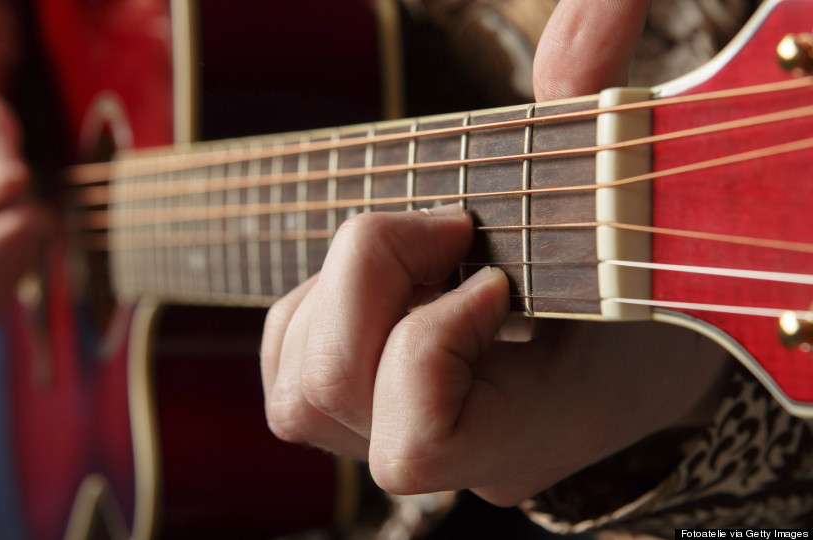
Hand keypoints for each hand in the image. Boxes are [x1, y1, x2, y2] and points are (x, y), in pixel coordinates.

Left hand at [261, 0, 730, 504]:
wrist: (637, 342)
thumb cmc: (650, 276)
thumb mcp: (635, 196)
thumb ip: (597, 100)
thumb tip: (600, 3)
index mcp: (525, 432)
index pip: (414, 445)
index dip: (428, 341)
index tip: (491, 274)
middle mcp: (448, 456)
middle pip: (328, 391)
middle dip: (370, 281)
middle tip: (450, 230)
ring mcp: (394, 436)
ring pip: (295, 388)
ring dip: (340, 290)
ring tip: (426, 251)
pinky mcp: (357, 406)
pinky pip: (288, 364)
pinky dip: (316, 303)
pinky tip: (389, 275)